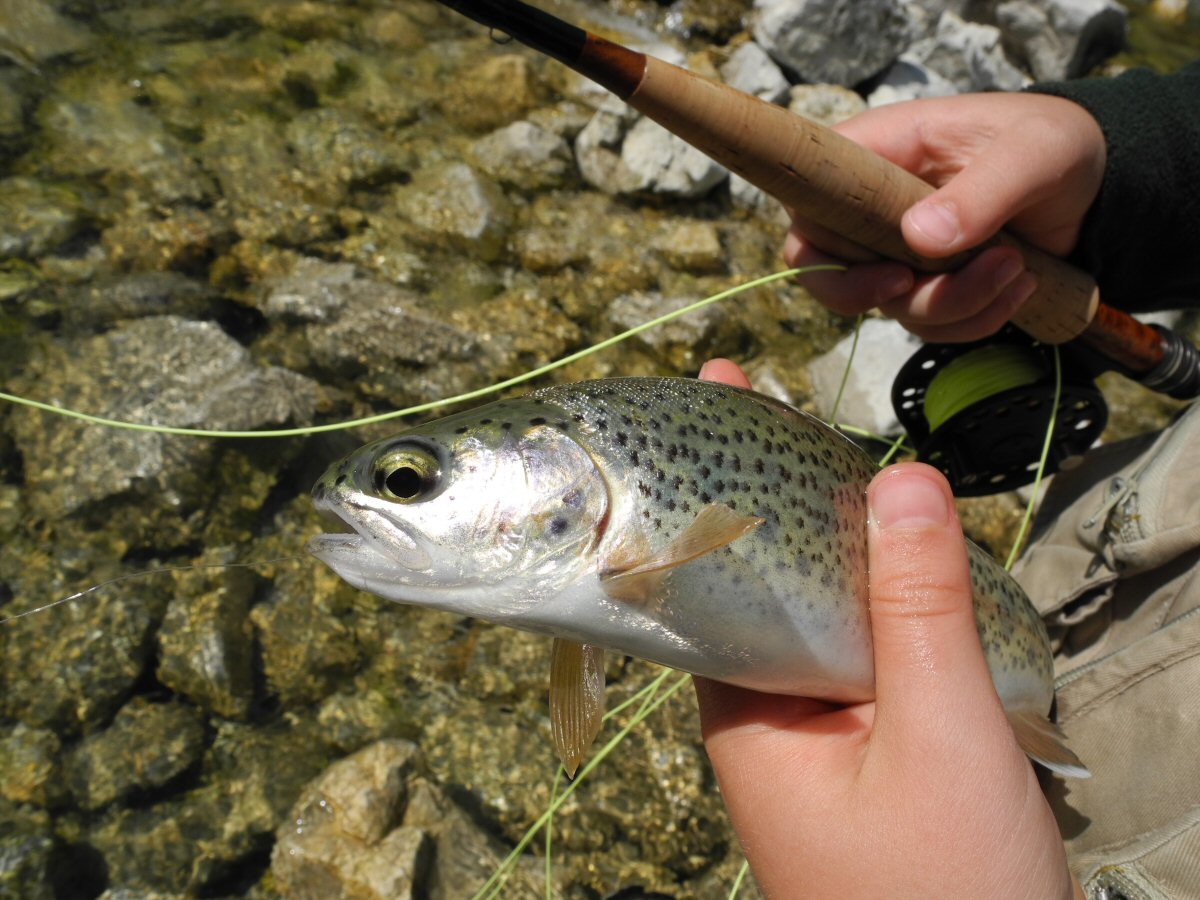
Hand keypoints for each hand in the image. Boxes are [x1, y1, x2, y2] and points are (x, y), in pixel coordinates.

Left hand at [694, 358, 1081, 897]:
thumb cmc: (941, 889)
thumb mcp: (938, 734)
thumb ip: (919, 609)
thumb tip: (903, 481)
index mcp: (741, 708)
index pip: (709, 566)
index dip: (713, 479)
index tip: (716, 390)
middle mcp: (758, 716)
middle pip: (755, 578)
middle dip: (775, 495)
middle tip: (783, 403)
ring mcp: (806, 738)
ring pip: (809, 615)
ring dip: (833, 548)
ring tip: (851, 467)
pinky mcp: (855, 756)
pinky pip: (849, 657)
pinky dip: (871, 604)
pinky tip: (901, 568)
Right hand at [786, 92, 1105, 341]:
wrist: (1093, 180)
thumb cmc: (1052, 142)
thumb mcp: (1033, 153)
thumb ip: (980, 192)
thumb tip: (919, 240)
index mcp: (873, 154)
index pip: (807, 206)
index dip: (827, 252)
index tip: (893, 270)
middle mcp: (869, 207)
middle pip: (832, 273)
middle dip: (899, 294)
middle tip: (964, 276)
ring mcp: (894, 250)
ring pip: (890, 306)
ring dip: (957, 305)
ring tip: (1018, 269)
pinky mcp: (926, 283)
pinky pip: (929, 324)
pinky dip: (975, 319)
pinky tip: (1020, 287)